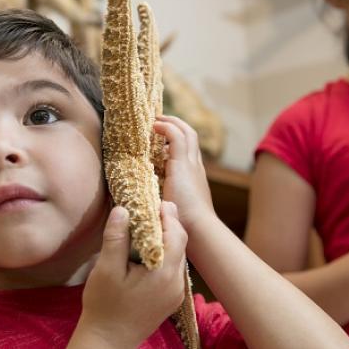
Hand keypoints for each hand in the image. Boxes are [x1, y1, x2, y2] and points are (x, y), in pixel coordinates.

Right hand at [69, 203, 186, 348]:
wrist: (108, 341)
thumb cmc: (104, 306)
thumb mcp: (106, 269)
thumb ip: (116, 238)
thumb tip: (123, 209)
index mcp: (163, 274)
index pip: (176, 235)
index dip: (168, 215)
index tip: (156, 200)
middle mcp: (176, 283)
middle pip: (180, 244)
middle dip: (169, 224)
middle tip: (153, 207)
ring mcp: (175, 293)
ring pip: (178, 256)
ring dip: (166, 239)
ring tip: (149, 225)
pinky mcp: (170, 299)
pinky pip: (173, 269)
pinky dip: (164, 254)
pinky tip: (149, 249)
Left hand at [154, 115, 214, 232]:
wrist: (197, 229)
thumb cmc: (184, 226)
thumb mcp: (174, 208)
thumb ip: (165, 201)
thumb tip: (152, 203)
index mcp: (194, 177)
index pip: (188, 150)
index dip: (176, 140)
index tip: (162, 137)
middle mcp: (195, 167)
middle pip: (190, 136)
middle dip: (175, 125)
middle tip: (159, 120)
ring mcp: (191, 164)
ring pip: (186, 132)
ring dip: (170, 122)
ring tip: (155, 119)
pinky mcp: (183, 164)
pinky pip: (176, 137)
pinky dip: (166, 127)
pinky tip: (155, 125)